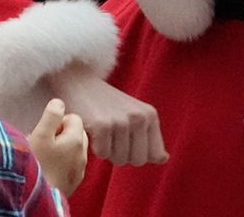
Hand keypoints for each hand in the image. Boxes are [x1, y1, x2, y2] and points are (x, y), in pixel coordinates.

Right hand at [28, 98, 89, 195]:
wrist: (36, 199)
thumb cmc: (36, 166)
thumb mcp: (40, 136)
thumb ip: (51, 116)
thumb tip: (59, 102)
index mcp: (76, 140)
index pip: (74, 117)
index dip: (58, 121)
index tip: (45, 130)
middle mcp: (83, 154)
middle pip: (76, 133)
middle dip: (62, 133)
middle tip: (45, 142)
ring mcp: (79, 170)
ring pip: (74, 150)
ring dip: (63, 148)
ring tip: (45, 155)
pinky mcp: (73, 182)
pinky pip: (71, 165)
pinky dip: (63, 162)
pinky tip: (49, 168)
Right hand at [48, 68, 167, 165]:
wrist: (78, 83)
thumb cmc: (106, 104)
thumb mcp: (134, 116)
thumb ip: (150, 138)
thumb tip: (164, 159)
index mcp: (150, 115)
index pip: (156, 154)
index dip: (139, 153)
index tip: (127, 140)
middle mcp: (139, 117)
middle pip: (138, 160)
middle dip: (124, 155)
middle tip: (112, 137)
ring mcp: (121, 121)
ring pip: (120, 160)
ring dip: (108, 151)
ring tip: (103, 132)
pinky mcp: (103, 126)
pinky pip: (103, 154)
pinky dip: (96, 148)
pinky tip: (93, 131)